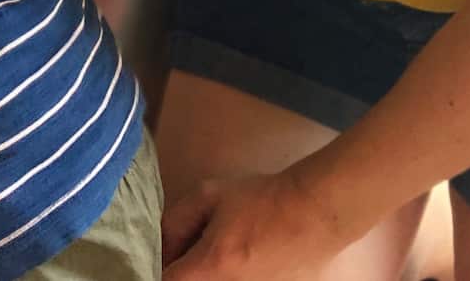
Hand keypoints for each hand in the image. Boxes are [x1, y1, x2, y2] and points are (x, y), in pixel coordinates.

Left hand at [161, 172, 345, 277]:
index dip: (157, 269)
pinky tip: (241, 263)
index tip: (166, 256)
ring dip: (207, 276)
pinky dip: (230, 278)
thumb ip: (175, 222)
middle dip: (184, 273)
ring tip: (224, 254)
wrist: (312, 214)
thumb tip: (158, 246)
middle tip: (192, 254)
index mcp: (210, 268)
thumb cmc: (259, 201)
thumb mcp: (209, 196)